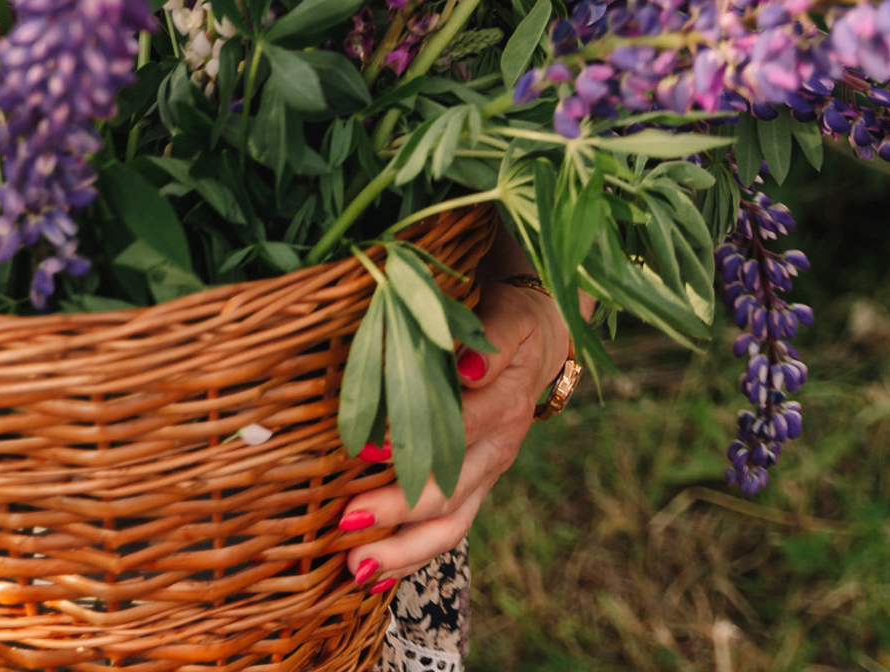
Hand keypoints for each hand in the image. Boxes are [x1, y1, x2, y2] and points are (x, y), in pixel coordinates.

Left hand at [336, 278, 567, 591]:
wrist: (542, 340)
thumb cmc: (510, 321)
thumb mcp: (506, 315)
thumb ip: (487, 337)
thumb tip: (467, 366)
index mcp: (503, 402)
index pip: (457, 429)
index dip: (413, 441)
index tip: (365, 451)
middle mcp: (498, 447)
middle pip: (450, 490)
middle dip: (397, 511)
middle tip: (347, 522)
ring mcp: (489, 473)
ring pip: (451, 524)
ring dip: (403, 551)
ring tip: (356, 568)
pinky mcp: (478, 486)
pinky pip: (449, 529)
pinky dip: (412, 555)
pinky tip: (374, 574)